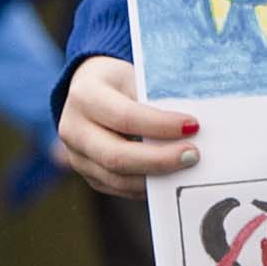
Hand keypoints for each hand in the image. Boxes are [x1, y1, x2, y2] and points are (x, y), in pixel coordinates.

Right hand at [60, 53, 199, 193]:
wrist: (88, 91)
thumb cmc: (118, 82)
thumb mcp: (134, 77)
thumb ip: (156, 102)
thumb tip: (192, 128)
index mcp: (85, 96)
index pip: (125, 117)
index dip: (160, 125)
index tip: (192, 126)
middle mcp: (73, 129)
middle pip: (116, 156)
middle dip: (159, 160)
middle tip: (192, 155)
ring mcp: (76, 156)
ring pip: (118, 179)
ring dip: (156, 177)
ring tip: (186, 167)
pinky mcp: (87, 174)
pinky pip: (119, 188)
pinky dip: (147, 185)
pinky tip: (169, 176)